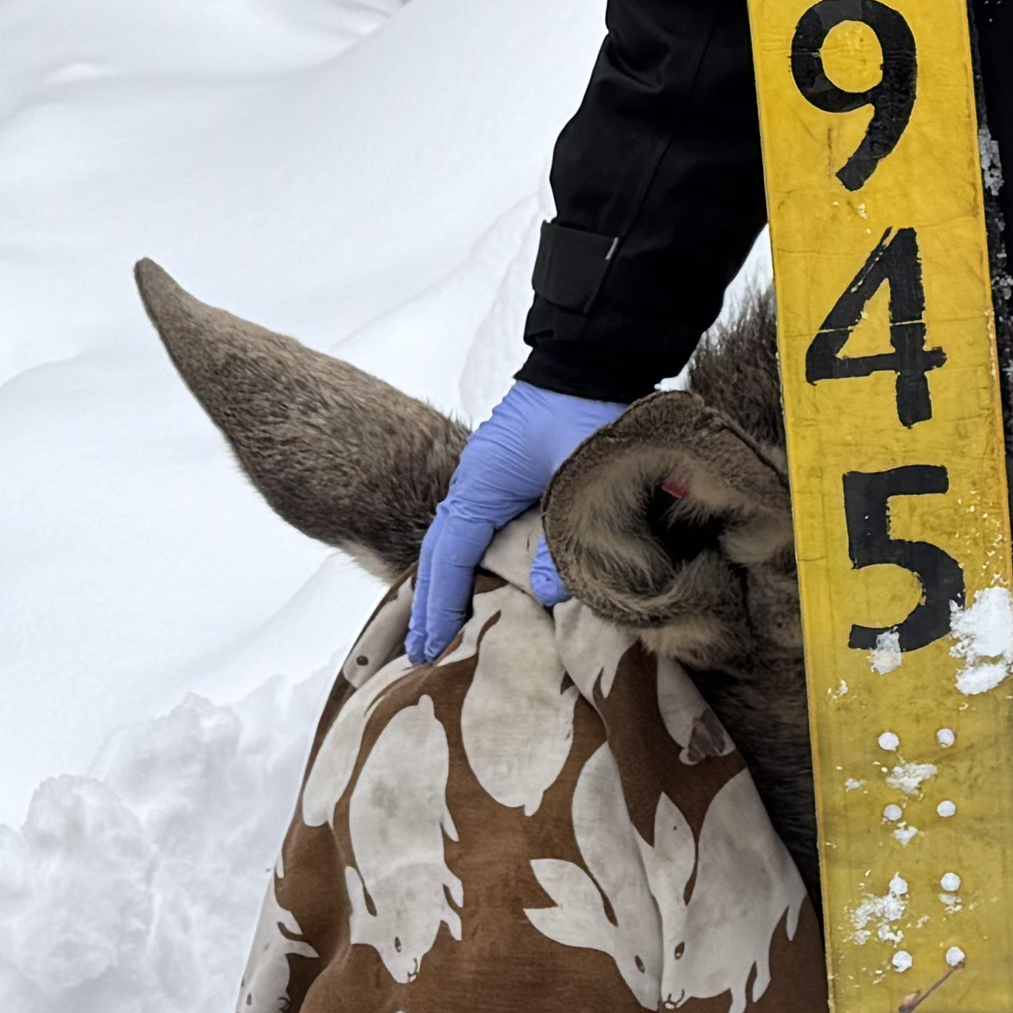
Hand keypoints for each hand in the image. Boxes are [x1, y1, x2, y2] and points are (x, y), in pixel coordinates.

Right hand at [408, 378, 626, 664]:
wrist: (592, 360)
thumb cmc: (583, 413)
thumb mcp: (578, 482)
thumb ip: (564, 539)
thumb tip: (547, 594)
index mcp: (479, 485)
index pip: (450, 558)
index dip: (439, 605)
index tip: (429, 647)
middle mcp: (473, 484)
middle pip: (440, 554)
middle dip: (429, 603)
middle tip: (420, 653)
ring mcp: (488, 480)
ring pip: (457, 543)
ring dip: (446, 585)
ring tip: (439, 630)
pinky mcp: (508, 477)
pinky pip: (478, 531)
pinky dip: (468, 564)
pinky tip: (476, 587)